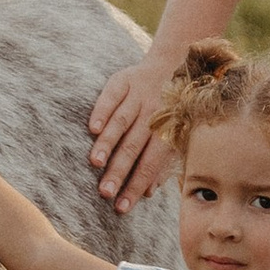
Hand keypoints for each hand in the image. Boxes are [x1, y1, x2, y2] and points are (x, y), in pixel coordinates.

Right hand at [86, 54, 176, 208]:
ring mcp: (138, 95)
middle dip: (119, 171)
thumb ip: (163, 163)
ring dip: (108, 143)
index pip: (150, 163)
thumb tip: (150, 193)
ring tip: (95, 163)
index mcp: (168, 129)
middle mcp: (153, 113)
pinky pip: (110, 96)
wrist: (175, 62)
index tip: (121, 206)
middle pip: (134, 146)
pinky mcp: (122, 80)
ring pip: (122, 122)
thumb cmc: (173, 108)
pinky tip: (92, 128)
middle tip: (105, 192)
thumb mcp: (176, 132)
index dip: (136, 186)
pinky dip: (102, 111)